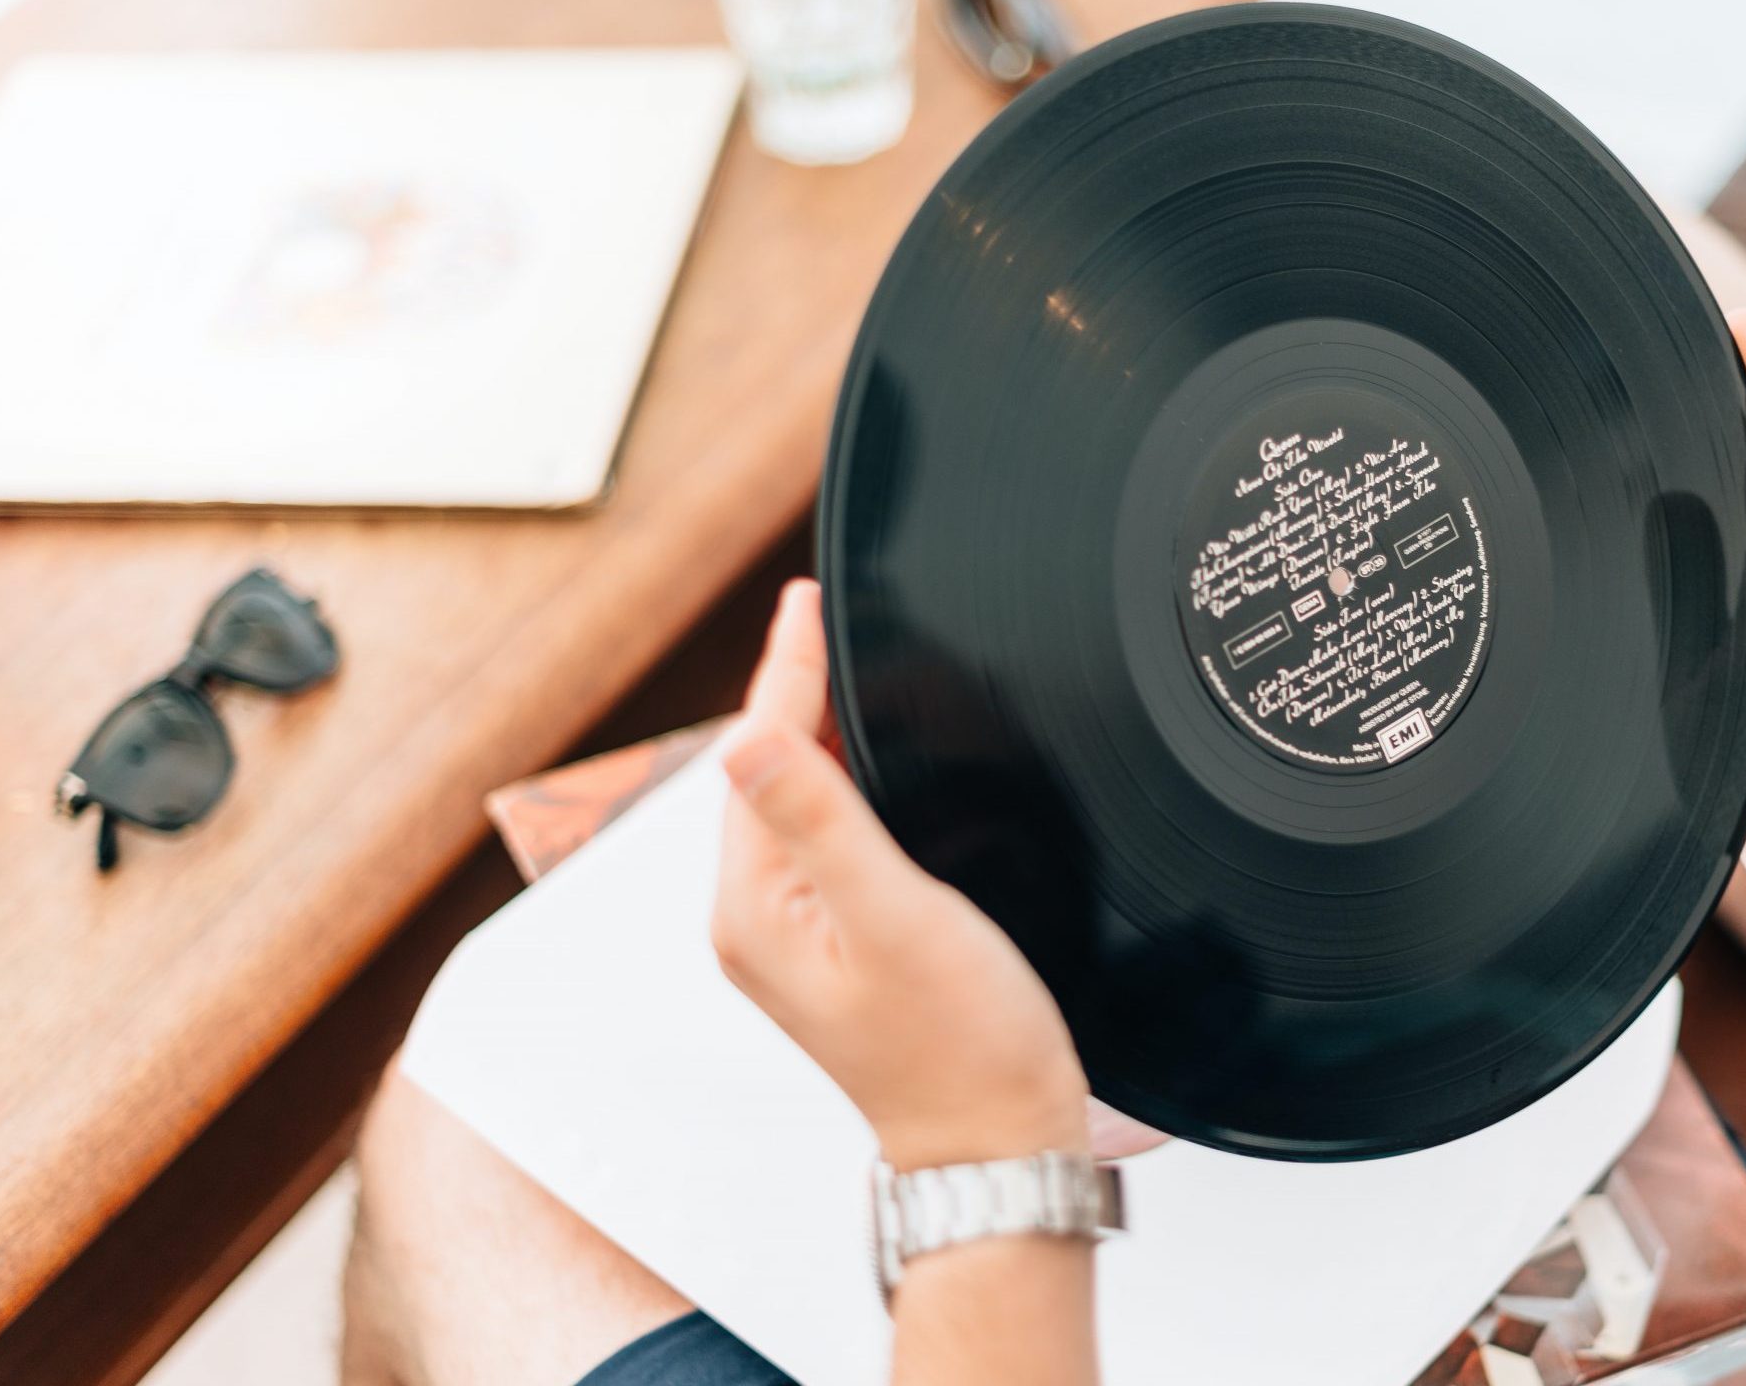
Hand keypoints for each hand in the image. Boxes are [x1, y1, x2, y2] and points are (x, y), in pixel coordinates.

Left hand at [712, 580, 1091, 1170]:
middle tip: (825, 610)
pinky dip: (846, 782)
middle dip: (797, 688)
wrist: (999, 1144)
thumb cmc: (961, 1050)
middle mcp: (758, 921)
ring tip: (843, 661)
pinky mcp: (838, 945)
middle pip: (770, 770)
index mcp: (754, 909)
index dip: (788, 670)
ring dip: (822, 733)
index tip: (806, 599)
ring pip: (798, 801)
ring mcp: (794, 936)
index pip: (761, 754)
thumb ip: (821, 821)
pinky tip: (874, 758)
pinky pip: (826, 836)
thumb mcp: (894, 918)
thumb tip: (746, 732)